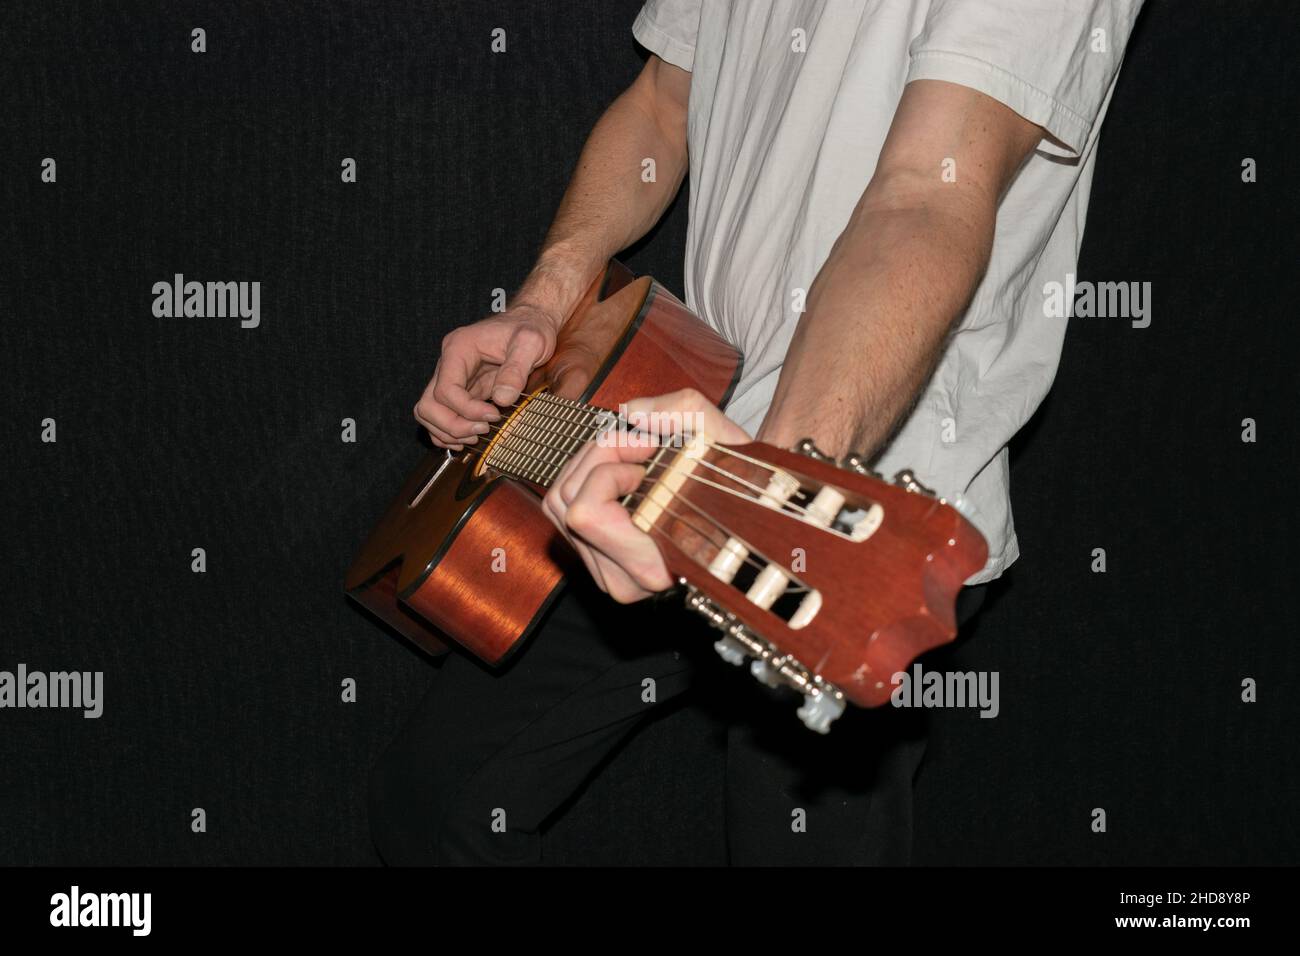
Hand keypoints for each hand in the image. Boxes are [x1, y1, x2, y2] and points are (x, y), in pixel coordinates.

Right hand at [414, 302, 562, 448]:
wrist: (531, 322)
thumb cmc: (531, 328)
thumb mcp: (531, 343)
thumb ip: (516, 368)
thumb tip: (502, 399)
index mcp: (459, 348)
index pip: (446, 389)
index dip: (467, 410)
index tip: (494, 415)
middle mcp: (449, 364)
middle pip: (429, 404)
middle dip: (453, 425)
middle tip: (483, 431)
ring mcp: (452, 378)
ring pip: (429, 413)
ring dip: (448, 431)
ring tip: (477, 437)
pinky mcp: (461, 391)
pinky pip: (440, 416)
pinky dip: (449, 432)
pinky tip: (469, 438)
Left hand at [543, 389, 749, 602]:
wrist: (745, 520)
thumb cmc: (734, 484)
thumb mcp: (719, 435)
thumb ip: (679, 410)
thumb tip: (629, 413)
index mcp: (652, 565)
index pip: (586, 512)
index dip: (610, 466)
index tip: (650, 450)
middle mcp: (624, 581)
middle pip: (566, 501)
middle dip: (598, 455)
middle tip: (641, 443)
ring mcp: (607, 576)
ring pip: (558, 505)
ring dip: (589, 465)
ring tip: (632, 457)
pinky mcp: (596, 564)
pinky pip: (562, 513)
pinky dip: (585, 479)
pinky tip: (621, 473)